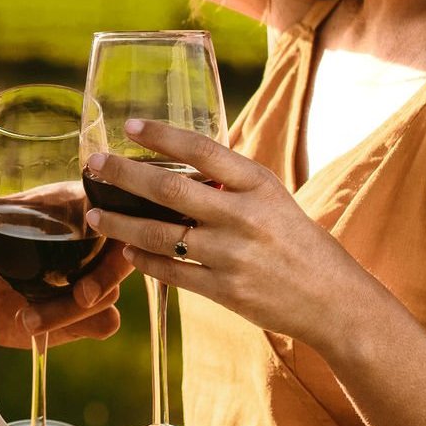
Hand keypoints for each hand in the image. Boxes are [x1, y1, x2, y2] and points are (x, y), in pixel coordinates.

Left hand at [0, 173, 131, 348]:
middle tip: (81, 295)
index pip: (105, 210)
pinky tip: (41, 329)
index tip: (99, 235)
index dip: (110, 222)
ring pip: (109, 293)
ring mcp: (83, 281)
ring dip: (73, 310)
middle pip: (116, 256)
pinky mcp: (80, 317)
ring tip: (28, 318)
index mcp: (64, 211)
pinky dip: (83, 326)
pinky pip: (104, 322)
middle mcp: (81, 245)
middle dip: (104, 277)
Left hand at [82, 119, 384, 352]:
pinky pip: (172, 272)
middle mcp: (244, 217)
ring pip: (161, 235)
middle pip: (170, 190)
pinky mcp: (226, 292)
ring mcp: (233, 256)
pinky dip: (145, 261)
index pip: (202, 150)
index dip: (162, 135)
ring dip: (121, 222)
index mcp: (259, 185)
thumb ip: (230, 183)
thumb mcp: (273, 199)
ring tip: (94, 214)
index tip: (129, 124)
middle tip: (92, 164)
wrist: (334, 300)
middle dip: (124, 175)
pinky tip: (127, 250)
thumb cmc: (297, 242)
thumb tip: (178, 164)